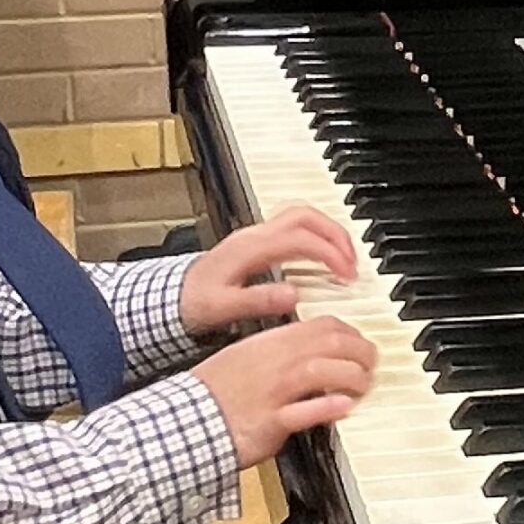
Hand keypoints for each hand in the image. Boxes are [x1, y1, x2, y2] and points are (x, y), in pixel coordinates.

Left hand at [181, 205, 356, 335]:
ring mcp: (256, 234)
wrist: (170, 296)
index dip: (329, 252)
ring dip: (328, 231)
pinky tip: (323, 256)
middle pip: (306, 215)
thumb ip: (258, 301)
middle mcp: (255, 234)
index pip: (301, 237)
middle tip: (353, 262)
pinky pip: (295, 225)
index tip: (346, 274)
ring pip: (302, 215)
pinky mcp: (257, 241)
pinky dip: (316, 235)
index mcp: (250, 248)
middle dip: (336, 235)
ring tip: (344, 257)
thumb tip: (294, 295)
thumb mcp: (222, 308)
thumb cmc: (194, 303)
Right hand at [193, 317, 377, 464]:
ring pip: (322, 371)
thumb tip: (313, 353)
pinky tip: (344, 407)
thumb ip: (280, 352)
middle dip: (362, 353)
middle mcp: (276, 362)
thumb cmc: (216, 393)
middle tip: (370, 367)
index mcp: (271, 343)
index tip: (361, 347)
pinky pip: (304, 411)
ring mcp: (274, 391)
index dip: (352, 334)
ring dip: (352, 377)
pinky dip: (327, 407)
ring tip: (362, 387)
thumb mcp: (247, 358)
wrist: (187, 420)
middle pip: (331, 344)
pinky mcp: (270, 422)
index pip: (323, 326)